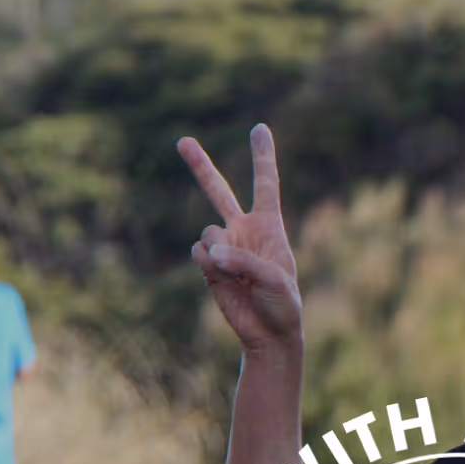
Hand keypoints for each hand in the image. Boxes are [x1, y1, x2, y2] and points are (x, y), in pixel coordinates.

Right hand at [178, 125, 302, 351]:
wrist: (268, 334)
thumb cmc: (282, 304)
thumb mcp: (274, 279)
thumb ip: (244, 260)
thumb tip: (209, 251)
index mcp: (268, 226)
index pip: (265, 184)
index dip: (262, 156)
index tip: (259, 128)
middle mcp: (242, 231)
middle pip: (218, 191)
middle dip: (199, 165)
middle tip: (182, 141)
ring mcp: (223, 247)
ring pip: (208, 231)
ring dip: (220, 251)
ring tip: (236, 274)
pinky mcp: (207, 266)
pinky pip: (199, 253)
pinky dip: (208, 265)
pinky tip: (224, 280)